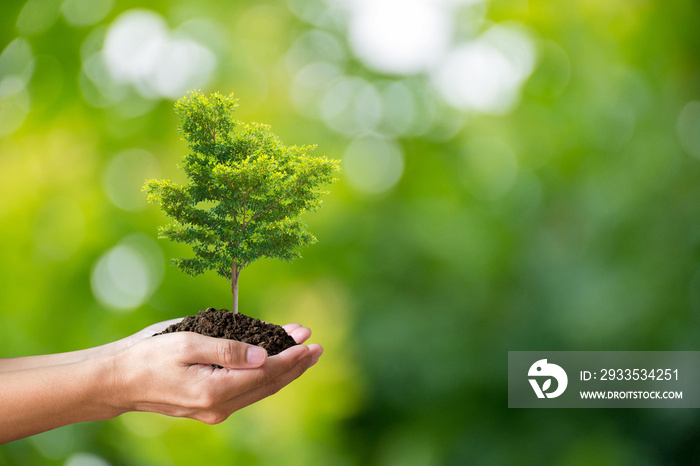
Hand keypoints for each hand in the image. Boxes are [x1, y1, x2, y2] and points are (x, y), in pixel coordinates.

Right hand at [108, 323, 321, 423]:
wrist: (118, 381)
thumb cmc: (149, 356)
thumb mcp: (187, 343)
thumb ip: (227, 349)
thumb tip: (262, 356)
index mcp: (215, 391)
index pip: (265, 374)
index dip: (291, 358)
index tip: (310, 343)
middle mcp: (219, 406)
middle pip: (267, 384)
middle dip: (294, 365)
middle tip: (316, 347)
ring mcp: (215, 409)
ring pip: (259, 389)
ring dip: (283, 370)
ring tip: (303, 353)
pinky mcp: (210, 405)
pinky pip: (246, 390)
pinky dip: (264, 375)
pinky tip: (274, 362)